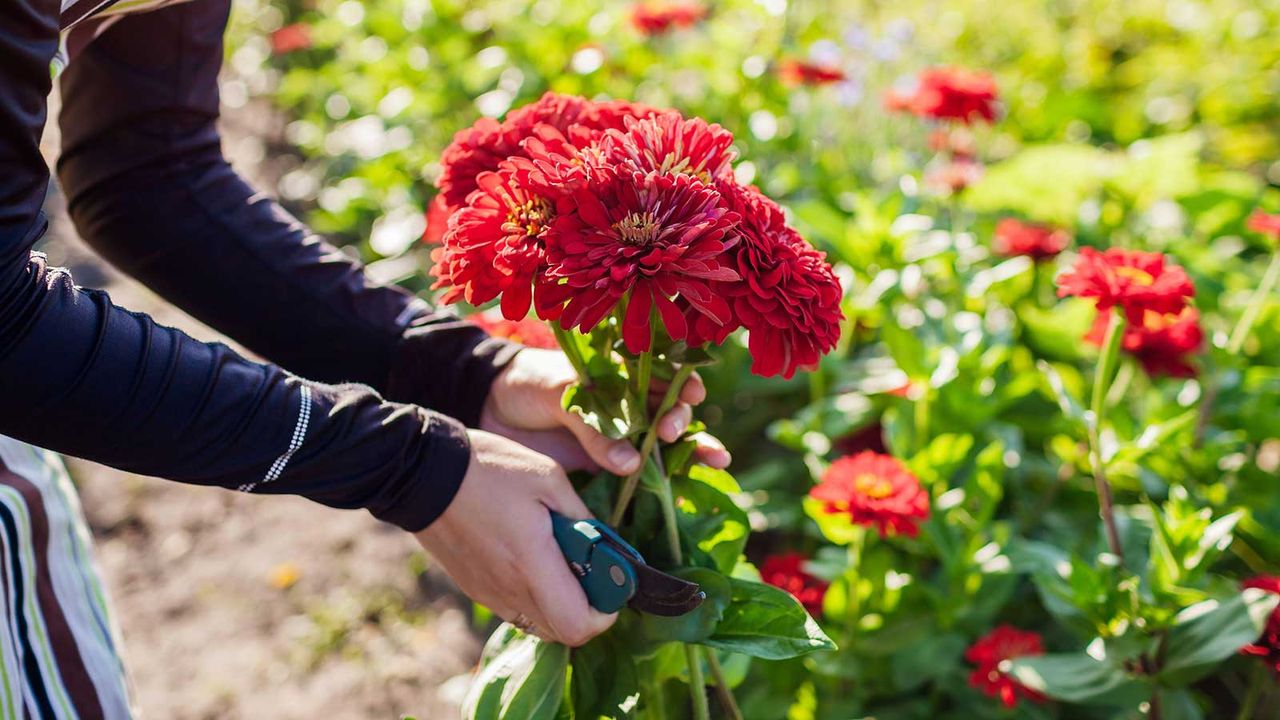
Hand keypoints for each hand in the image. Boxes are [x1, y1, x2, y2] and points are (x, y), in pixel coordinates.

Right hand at [415, 429, 613, 645]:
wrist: (422, 471)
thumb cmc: (491, 468)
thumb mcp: (549, 478)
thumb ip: (580, 515)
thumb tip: (602, 542)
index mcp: (532, 564)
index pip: (577, 626)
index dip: (604, 615)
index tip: (612, 586)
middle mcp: (509, 590)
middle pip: (561, 633)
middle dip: (586, 610)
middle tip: (592, 572)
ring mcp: (488, 593)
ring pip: (538, 624)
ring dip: (559, 604)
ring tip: (562, 563)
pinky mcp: (473, 587)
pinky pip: (515, 609)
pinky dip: (534, 597)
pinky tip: (532, 559)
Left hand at [479, 348, 730, 475]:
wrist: (489, 411)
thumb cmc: (529, 386)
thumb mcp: (560, 393)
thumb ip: (593, 426)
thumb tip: (631, 464)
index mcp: (624, 378)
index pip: (666, 377)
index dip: (683, 384)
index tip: (689, 393)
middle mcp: (631, 411)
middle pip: (674, 417)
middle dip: (685, 424)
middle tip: (672, 431)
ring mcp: (622, 444)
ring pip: (669, 452)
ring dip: (695, 456)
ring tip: (716, 460)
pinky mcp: (608, 475)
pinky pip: (642, 486)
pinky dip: (666, 493)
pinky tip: (686, 498)